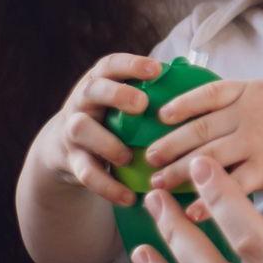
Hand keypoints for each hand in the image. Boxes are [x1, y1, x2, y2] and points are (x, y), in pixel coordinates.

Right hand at [30, 53, 160, 205]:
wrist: (65, 149)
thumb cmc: (112, 120)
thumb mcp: (122, 102)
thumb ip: (150, 93)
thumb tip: (198, 82)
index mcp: (100, 82)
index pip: (112, 65)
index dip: (132, 64)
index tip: (157, 70)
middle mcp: (82, 102)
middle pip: (92, 90)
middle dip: (116, 95)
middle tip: (141, 105)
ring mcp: (72, 130)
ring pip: (80, 129)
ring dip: (107, 143)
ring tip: (128, 157)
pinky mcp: (70, 160)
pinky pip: (85, 172)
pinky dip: (108, 186)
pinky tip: (129, 197)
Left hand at [143, 79, 262, 193]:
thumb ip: (237, 104)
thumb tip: (196, 117)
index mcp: (249, 91)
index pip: (207, 94)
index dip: (180, 105)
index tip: (159, 117)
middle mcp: (251, 114)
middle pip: (199, 130)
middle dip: (169, 146)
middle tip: (147, 159)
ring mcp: (259, 141)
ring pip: (209, 158)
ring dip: (179, 173)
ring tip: (158, 185)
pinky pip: (231, 186)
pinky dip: (209, 200)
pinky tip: (191, 211)